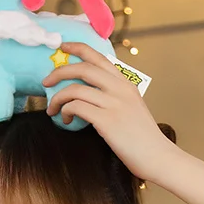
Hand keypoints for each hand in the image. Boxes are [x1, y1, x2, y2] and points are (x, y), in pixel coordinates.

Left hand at [42, 42, 178, 181]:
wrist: (158, 157)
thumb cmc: (143, 139)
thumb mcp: (132, 108)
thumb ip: (115, 97)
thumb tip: (89, 95)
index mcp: (126, 84)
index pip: (99, 57)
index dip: (78, 48)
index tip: (63, 47)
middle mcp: (120, 89)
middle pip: (82, 68)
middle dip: (59, 72)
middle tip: (45, 82)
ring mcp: (114, 104)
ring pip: (75, 89)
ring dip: (57, 98)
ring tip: (52, 110)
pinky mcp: (107, 121)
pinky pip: (76, 107)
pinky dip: (65, 112)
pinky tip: (66, 120)